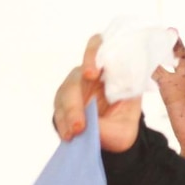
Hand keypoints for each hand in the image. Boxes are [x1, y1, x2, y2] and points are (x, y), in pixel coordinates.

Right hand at [52, 34, 142, 152]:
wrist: (116, 135)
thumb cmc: (124, 121)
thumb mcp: (125, 125)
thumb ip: (109, 124)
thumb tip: (92, 127)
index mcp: (111, 69)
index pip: (99, 48)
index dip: (91, 56)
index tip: (91, 74)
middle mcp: (90, 74)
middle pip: (75, 80)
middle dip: (74, 104)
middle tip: (80, 126)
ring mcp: (74, 87)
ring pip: (63, 96)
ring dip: (67, 116)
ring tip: (74, 134)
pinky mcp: (64, 101)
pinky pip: (59, 110)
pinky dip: (63, 124)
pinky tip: (68, 136)